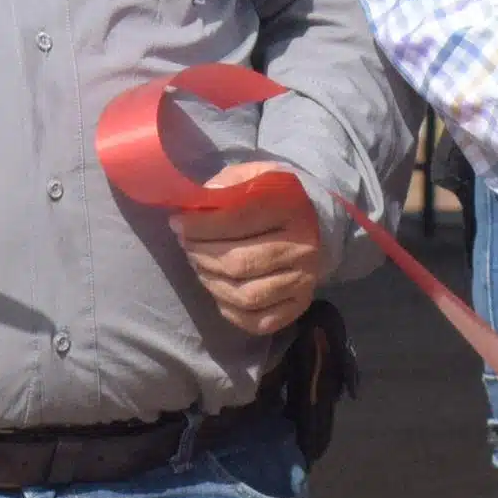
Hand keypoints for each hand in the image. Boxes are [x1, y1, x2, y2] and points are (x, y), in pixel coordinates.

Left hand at [175, 178, 328, 339]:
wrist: (320, 224)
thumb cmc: (279, 198)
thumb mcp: (258, 175)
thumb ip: (230, 182)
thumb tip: (201, 200)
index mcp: (292, 210)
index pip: (238, 221)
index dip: (200, 225)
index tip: (177, 223)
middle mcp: (302, 249)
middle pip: (238, 263)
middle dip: (201, 254)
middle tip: (186, 244)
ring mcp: (303, 282)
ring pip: (245, 295)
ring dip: (211, 282)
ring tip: (199, 264)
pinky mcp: (299, 306)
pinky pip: (258, 321)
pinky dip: (230, 310)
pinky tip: (219, 289)